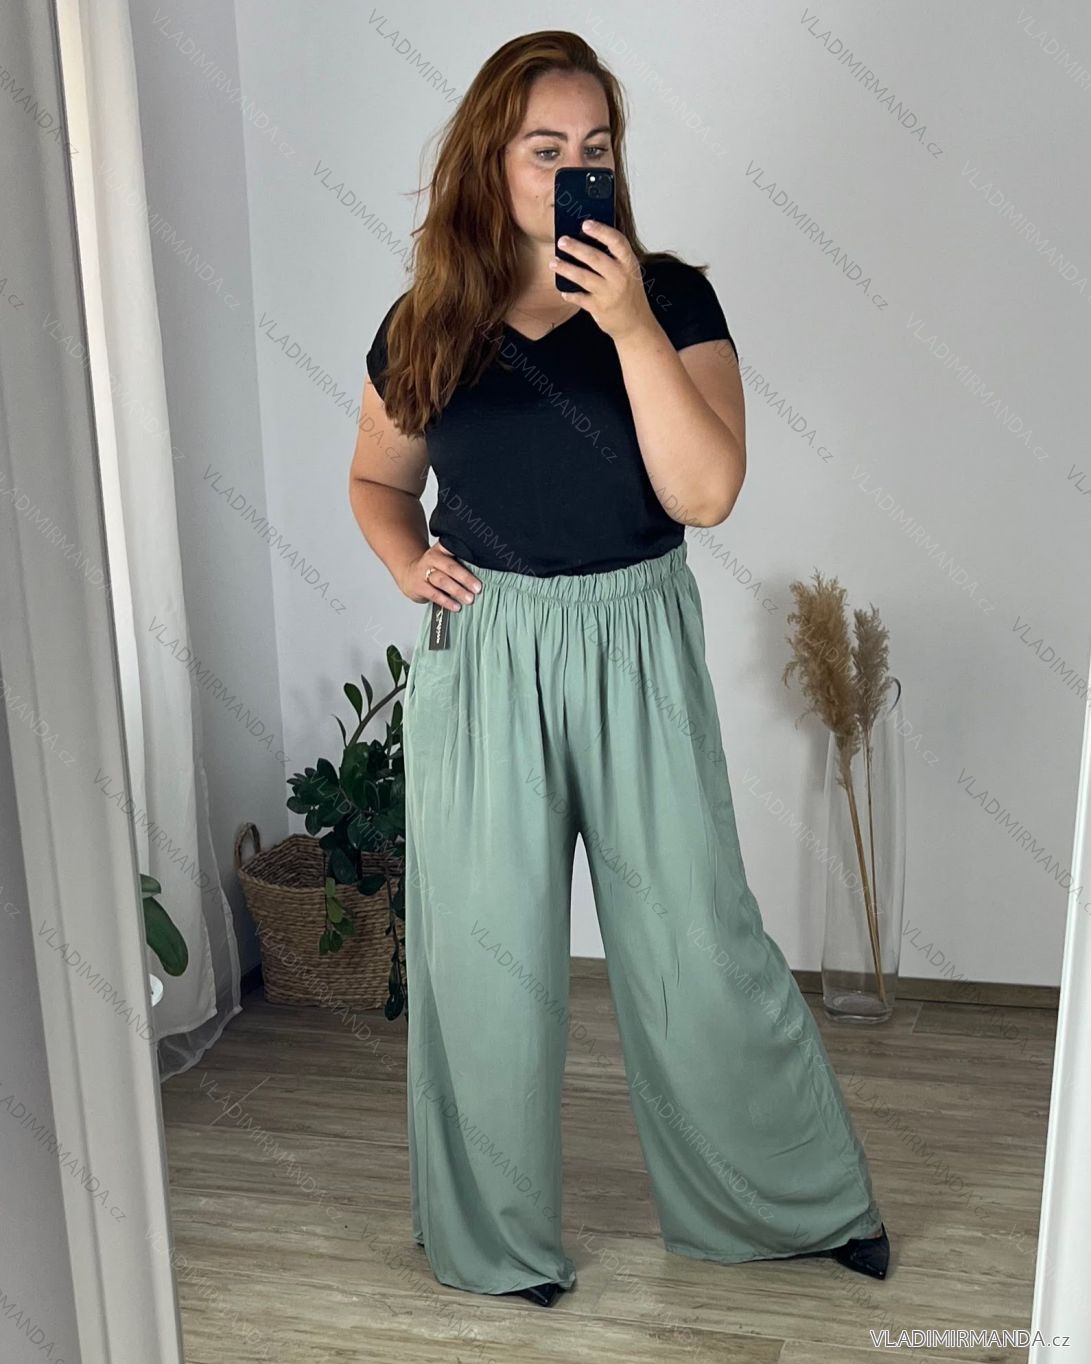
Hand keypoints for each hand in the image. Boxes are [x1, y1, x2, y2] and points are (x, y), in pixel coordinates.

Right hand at [398, 540, 481, 609]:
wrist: (409, 574)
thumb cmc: (435, 569)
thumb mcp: (446, 560)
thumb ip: (461, 562)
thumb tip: (487, 573)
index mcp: (441, 549)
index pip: (454, 548)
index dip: (467, 554)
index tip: (481, 562)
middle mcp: (432, 558)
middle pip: (450, 567)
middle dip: (465, 578)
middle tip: (478, 588)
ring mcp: (423, 572)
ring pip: (442, 581)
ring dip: (457, 590)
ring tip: (469, 599)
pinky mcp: (418, 586)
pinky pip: (434, 594)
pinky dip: (446, 601)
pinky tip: (456, 606)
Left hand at [551, 220, 656, 342]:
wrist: (636, 324)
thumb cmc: (629, 294)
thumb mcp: (629, 272)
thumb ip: (614, 258)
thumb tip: (586, 240)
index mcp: (629, 264)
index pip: (617, 242)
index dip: (601, 231)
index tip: (586, 224)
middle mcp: (620, 277)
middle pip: (595, 258)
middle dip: (576, 248)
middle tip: (562, 241)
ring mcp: (609, 293)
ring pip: (583, 277)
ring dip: (566, 269)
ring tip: (553, 262)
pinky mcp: (599, 308)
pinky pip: (579, 298)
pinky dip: (570, 294)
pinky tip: (563, 290)